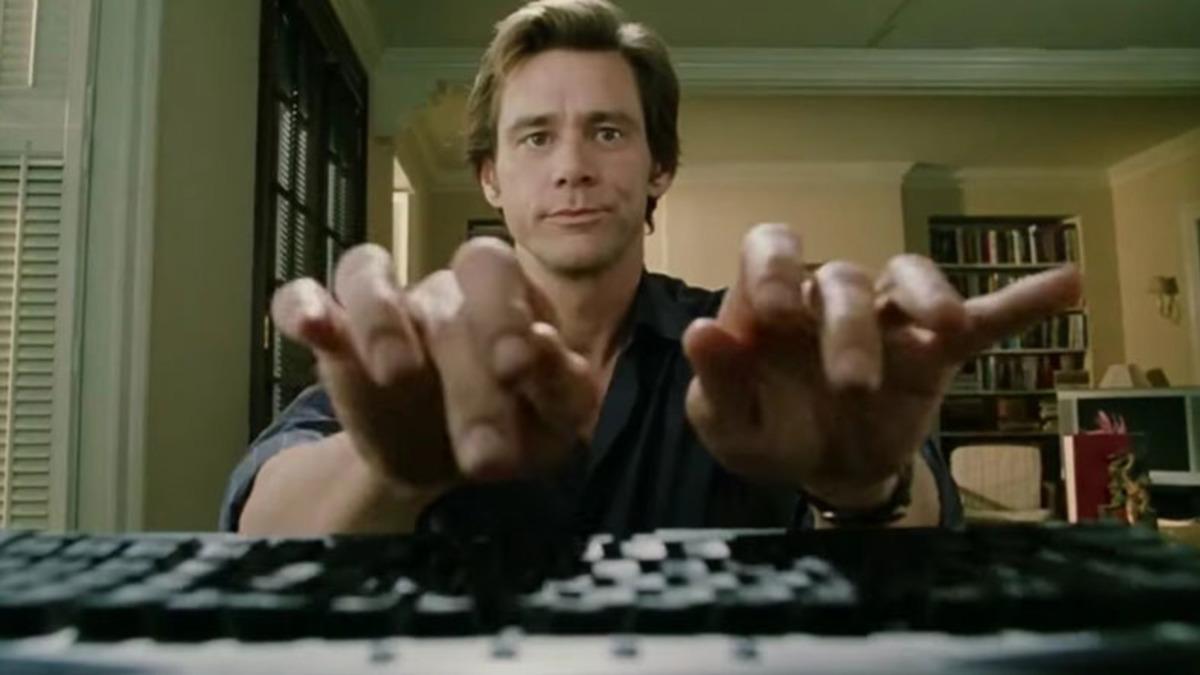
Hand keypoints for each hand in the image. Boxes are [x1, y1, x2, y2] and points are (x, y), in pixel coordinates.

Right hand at [269, 240, 597, 494]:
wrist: (444, 459)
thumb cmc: (512, 425)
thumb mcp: (553, 420)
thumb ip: (561, 384)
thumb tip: (544, 346)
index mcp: (504, 299)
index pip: (499, 277)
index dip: (505, 314)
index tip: (516, 370)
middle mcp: (443, 292)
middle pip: (444, 294)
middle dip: (463, 367)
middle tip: (483, 451)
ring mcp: (385, 308)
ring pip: (369, 276)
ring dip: (380, 319)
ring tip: (396, 374)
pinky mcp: (334, 336)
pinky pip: (305, 299)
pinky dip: (303, 307)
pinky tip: (310, 327)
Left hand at [683, 223, 1081, 506]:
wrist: (824, 471)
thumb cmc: (768, 434)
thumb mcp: (726, 425)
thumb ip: (715, 382)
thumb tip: (700, 333)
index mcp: (773, 303)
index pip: (772, 247)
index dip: (775, 266)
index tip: (775, 313)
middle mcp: (831, 296)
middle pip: (847, 279)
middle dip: (850, 330)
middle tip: (853, 386)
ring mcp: (889, 319)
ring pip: (910, 282)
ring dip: (928, 302)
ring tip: (946, 329)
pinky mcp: (936, 352)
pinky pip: (984, 319)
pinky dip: (1021, 303)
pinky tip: (1065, 284)